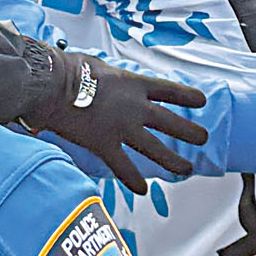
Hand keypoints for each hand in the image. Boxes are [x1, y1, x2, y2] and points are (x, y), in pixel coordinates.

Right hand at [0, 18, 206, 193]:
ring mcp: (122, 128)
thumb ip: (108, 76)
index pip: (169, 91)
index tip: (201, 101)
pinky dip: (133, 180)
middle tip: (203, 138)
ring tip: (187, 169)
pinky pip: (123, 167)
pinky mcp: (104, 145)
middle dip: (189, 132)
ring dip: (174, 161)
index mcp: (134, 83)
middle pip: (170, 122)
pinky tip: (142, 190)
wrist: (52, 84)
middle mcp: (134, 107)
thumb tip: (103, 78)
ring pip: (155, 149)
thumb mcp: (98, 65)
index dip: (187, 96)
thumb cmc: (68, 69)